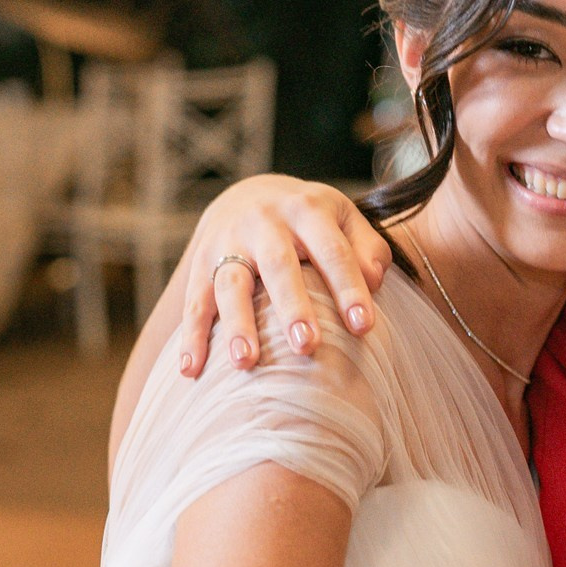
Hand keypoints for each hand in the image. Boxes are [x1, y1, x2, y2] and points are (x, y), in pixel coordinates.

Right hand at [175, 177, 392, 376]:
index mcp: (307, 209)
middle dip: (292, 306)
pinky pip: (194, 301)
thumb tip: (374, 281)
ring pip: (230, 283)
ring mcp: (228, 242)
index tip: (363, 327)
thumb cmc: (312, 220)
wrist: (249, 196)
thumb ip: (367, 248)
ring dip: (237, 323)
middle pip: (278, 265)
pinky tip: (193, 370)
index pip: (332, 250)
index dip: (349, 287)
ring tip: (245, 362)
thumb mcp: (344, 218)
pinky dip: (191, 336)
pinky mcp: (201, 262)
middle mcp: (264, 221)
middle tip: (306, 346)